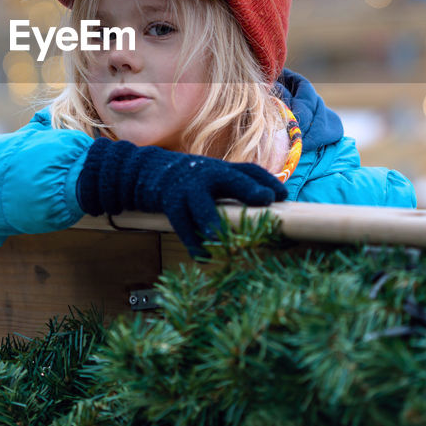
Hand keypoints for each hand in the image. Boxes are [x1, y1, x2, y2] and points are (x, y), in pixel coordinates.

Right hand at [76, 138, 287, 256]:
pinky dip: (192, 241)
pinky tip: (203, 256)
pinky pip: (182, 223)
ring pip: (202, 205)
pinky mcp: (169, 201)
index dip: (266, 181)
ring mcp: (187, 186)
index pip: (248, 170)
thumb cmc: (187, 181)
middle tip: (266, 200)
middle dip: (249, 189)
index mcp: (221, 168)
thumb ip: (234, 189)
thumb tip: (267, 207)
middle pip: (232, 179)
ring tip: (223, 240)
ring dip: (213, 222)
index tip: (281, 195)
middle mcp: (207, 173)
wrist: (143, 171)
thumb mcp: (210, 178)